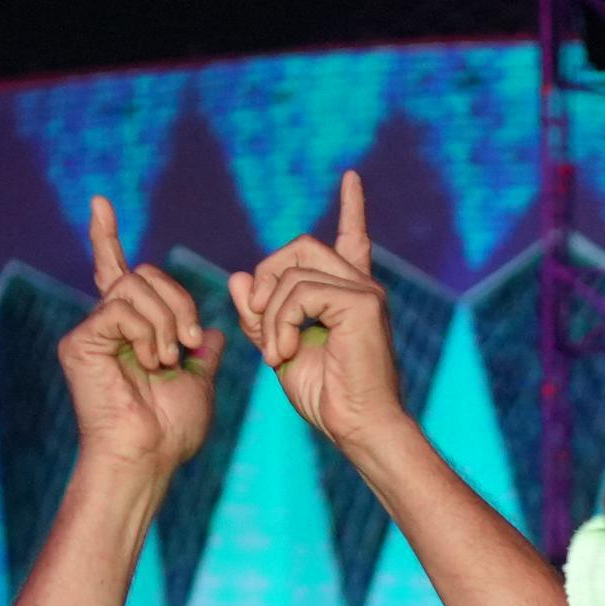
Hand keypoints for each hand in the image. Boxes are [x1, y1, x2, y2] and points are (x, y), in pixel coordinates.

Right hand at [57, 193, 223, 479]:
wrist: (148, 458)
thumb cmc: (170, 430)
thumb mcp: (198, 382)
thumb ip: (201, 352)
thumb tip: (209, 330)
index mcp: (129, 331)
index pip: (117, 273)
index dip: (105, 238)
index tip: (100, 203)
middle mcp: (104, 325)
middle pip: (143, 274)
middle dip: (176, 300)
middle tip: (188, 341)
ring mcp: (90, 331)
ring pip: (135, 286)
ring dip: (165, 320)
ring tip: (167, 359)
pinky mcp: (79, 341)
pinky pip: (121, 308)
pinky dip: (147, 332)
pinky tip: (151, 362)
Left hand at [226, 171, 404, 448]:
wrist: (357, 427)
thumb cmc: (327, 396)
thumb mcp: (280, 347)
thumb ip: (260, 314)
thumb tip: (239, 277)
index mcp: (349, 294)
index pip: (352, 238)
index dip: (352, 207)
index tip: (350, 177)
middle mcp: (362, 286)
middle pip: (299, 247)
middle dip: (265, 278)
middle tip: (258, 323)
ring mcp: (365, 291)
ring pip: (293, 271)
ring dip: (269, 314)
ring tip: (274, 354)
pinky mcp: (362, 303)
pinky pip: (300, 292)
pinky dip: (281, 322)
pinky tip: (285, 352)